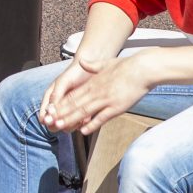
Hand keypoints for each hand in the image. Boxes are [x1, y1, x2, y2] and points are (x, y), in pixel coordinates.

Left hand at [41, 53, 155, 135]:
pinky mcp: (116, 107)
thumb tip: (81, 61)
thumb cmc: (127, 66)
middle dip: (61, 113)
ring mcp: (105, 99)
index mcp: (93, 82)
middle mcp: (96, 91)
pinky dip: (91, 124)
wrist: (142, 68)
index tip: (52, 109)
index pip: (73, 94)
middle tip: (49, 121)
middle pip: (74, 104)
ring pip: (84, 111)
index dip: (61, 103)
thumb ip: (92, 65)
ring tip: (60, 126)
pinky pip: (101, 117)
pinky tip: (83, 131)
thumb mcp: (106, 63)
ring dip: (71, 119)